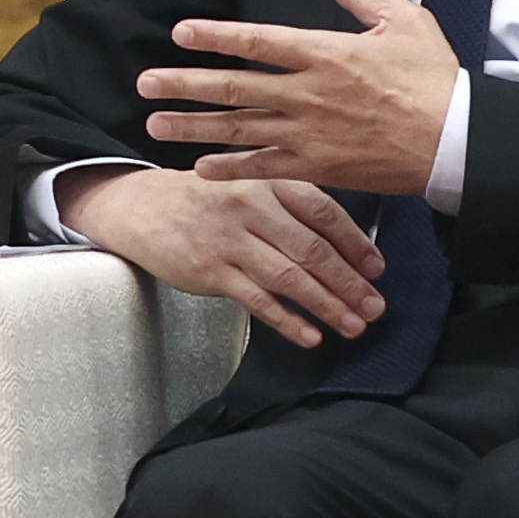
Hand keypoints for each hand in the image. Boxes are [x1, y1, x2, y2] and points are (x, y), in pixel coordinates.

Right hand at [63, 166, 389, 351]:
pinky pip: (257, 300)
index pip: (324, 212)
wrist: (140, 206)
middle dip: (350, 283)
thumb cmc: (205, 200)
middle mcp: (250, 206)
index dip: (356, 244)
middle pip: (313, 249)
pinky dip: (287, 321)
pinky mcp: (209, 269)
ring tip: (353, 325)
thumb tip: (346, 249)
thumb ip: (291, 209)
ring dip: (327, 305)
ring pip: (290, 277)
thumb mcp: (248, 186)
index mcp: (267, 181)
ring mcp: (229, 239)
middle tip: (375, 307)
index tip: (379, 270)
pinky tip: (310, 336)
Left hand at [139, 0, 460, 199]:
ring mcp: (310, 133)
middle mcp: (308, 93)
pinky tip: (201, 168)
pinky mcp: (319, 166)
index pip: (256, 40)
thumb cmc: (435, 79)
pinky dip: (232, 169)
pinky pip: (265, 167)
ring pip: (240, 129)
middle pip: (234, 86)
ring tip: (155, 125)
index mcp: (325, 53)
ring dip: (194, 127)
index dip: (214, 36)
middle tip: (145, 81)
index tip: (180, 33)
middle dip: (184, 84)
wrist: (457, 140)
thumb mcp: (404, 21)